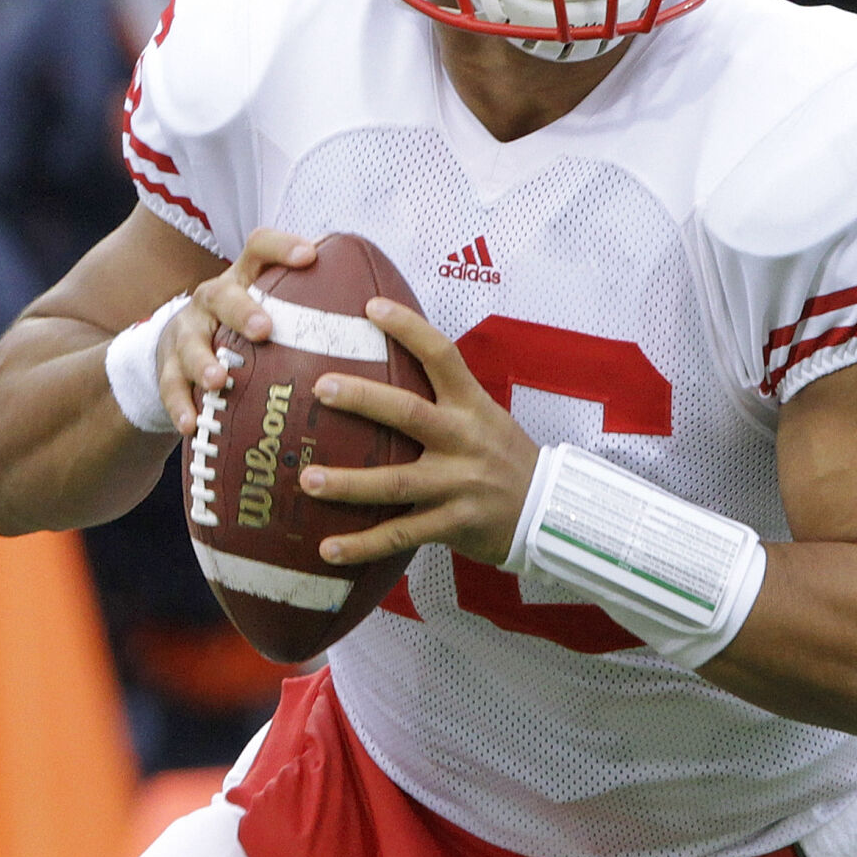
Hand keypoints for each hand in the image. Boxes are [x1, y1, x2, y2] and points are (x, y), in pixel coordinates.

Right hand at [156, 227, 316, 434]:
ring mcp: (187, 332)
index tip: (311, 256)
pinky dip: (181, 405)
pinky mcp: (165, 367)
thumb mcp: (279, 313)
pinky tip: (193, 425)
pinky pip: (170, 386)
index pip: (261, 248)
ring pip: (190, 341)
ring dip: (204, 360)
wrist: (181, 353)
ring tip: (220, 381)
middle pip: (223, 294)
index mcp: (246, 279)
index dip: (284, 247)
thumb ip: (320, 313)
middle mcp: (213, 299)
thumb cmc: (250, 334)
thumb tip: (396, 321)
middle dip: (243, 309)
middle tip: (265, 329)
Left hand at [300, 298, 539, 567]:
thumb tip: (382, 370)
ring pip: (397, 482)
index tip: (370, 308)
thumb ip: (442, 398)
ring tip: (307, 479)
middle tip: (320, 387)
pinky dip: (363, 544)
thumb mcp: (484, 417)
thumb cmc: (503, 458)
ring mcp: (459, 483)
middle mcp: (464, 440)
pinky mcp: (454, 523)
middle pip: (409, 413)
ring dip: (349, 483)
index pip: (442, 355)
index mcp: (471, 405)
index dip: (408, 328)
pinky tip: (328, 549)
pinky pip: (402, 534)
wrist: (548, 511)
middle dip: (363, 399)